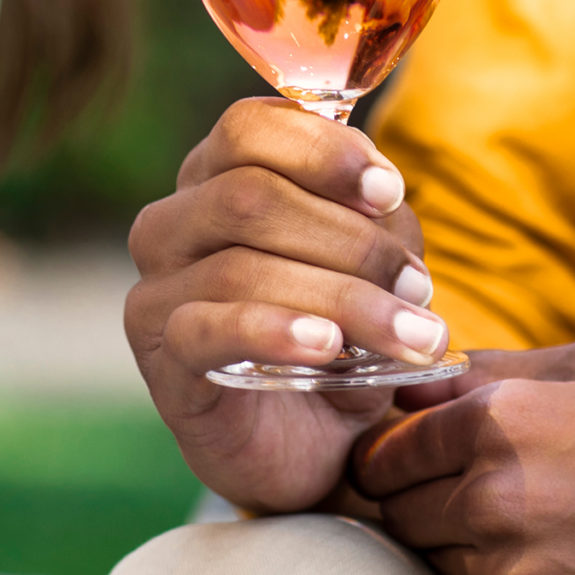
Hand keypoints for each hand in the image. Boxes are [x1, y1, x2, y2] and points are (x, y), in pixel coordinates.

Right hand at [125, 97, 452, 513]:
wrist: (313, 447)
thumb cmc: (339, 340)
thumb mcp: (370, 268)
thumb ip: (374, 220)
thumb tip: (385, 199)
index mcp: (214, 180)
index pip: (248, 127)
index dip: (323, 150)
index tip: (390, 191)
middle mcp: (170, 226)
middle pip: (251, 195)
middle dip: (351, 239)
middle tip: (419, 285)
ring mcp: (155, 294)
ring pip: (242, 265)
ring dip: (344, 297)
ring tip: (411, 334)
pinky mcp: (161, 361)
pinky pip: (207, 330)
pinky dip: (275, 331)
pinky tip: (326, 347)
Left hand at [352, 343, 574, 574]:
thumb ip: (497, 370)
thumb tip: (420, 380)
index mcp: (499, 422)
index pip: (385, 453)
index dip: (396, 459)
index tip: (415, 466)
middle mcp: (496, 500)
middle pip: (401, 516)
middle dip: (431, 506)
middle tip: (500, 501)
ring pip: (446, 570)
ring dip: (480, 556)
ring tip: (561, 534)